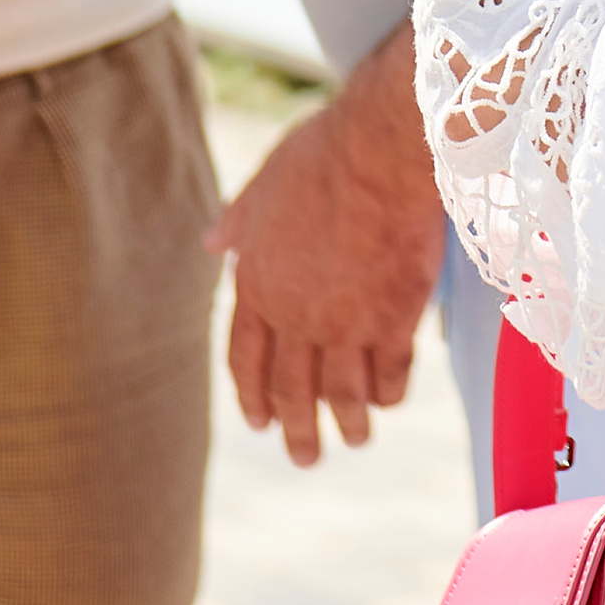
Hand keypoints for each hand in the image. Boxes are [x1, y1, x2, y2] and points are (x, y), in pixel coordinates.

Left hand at [204, 21, 446, 465]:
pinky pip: (390, 374)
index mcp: (257, 284)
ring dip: (346, 425)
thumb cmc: (323, 155)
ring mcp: (346, 322)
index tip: (259, 422)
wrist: (382, 148)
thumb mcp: (265, 184)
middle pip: (291, 389)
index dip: (251, 395)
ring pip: (342, 394)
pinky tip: (389, 399)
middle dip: (296, 430)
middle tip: (304, 457)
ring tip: (354, 441)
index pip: (245, 358)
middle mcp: (296, 314)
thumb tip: (210, 242)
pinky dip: (387, 393)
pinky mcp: (394, 318)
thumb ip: (239, 221)